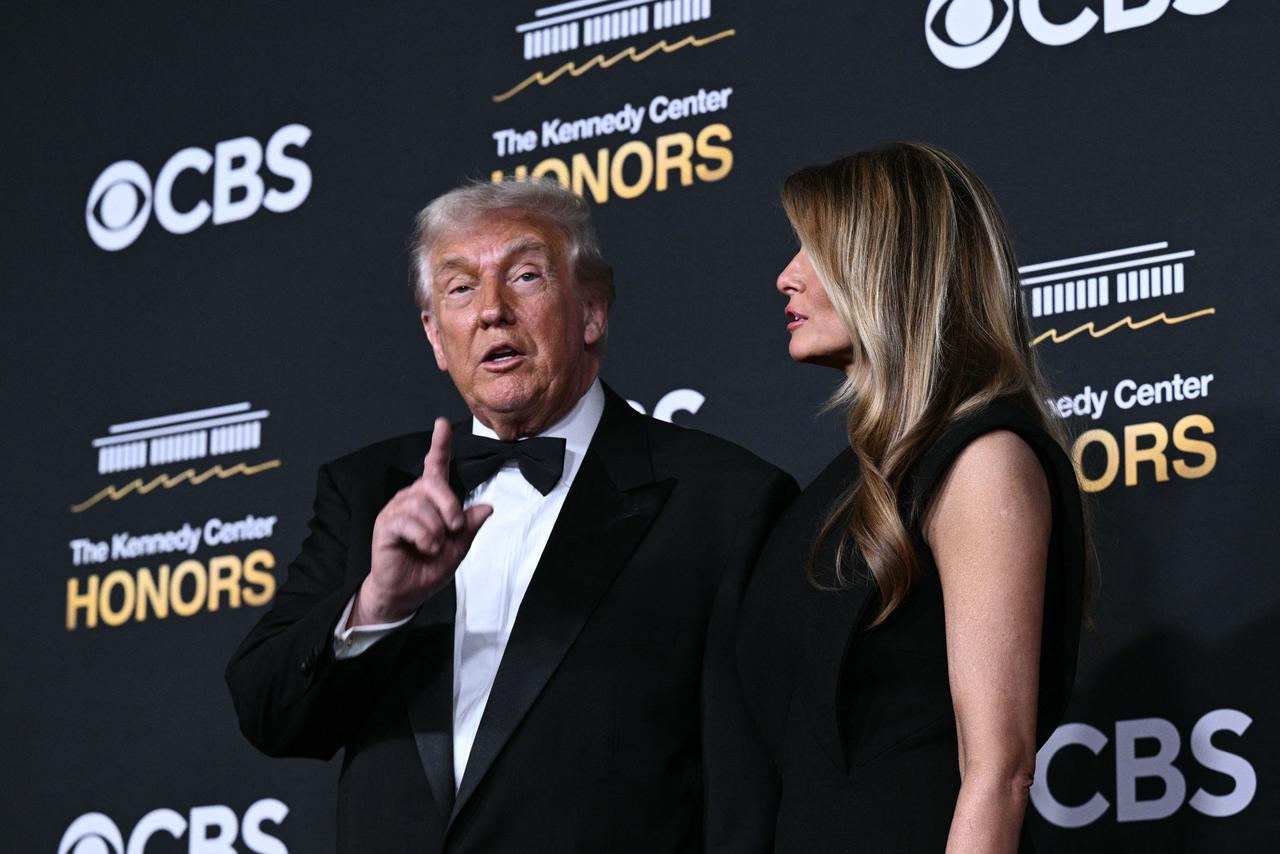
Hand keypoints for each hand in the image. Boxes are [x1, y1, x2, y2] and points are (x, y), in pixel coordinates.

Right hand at [352, 418, 491, 625]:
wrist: (407, 591)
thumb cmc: (429, 567)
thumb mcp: (459, 547)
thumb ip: (469, 525)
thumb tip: (487, 507)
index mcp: (430, 499)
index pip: (436, 466)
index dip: (440, 444)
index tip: (442, 424)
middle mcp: (412, 497)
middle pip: (436, 484)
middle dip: (450, 507)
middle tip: (453, 529)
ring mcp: (397, 509)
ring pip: (424, 506)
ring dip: (436, 532)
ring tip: (431, 547)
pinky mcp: (386, 524)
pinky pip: (409, 521)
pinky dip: (424, 538)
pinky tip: (422, 547)